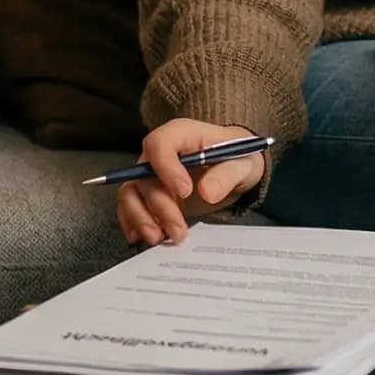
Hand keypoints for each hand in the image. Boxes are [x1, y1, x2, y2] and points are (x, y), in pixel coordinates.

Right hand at [114, 119, 267, 246]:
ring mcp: (151, 174)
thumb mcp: (243, 164)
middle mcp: (159, 153)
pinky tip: (144, 237)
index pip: (159, 144)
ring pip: (131, 193)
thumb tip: (207, 192)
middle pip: (144, 176)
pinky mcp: (149, 194)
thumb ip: (227, 175)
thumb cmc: (237, 158)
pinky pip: (131, 206)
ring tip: (159, 239)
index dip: (166, 167)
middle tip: (179, 231)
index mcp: (181, 135)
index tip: (185, 191)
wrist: (235, 168)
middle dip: (159, 207)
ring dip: (141, 218)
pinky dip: (134, 223)